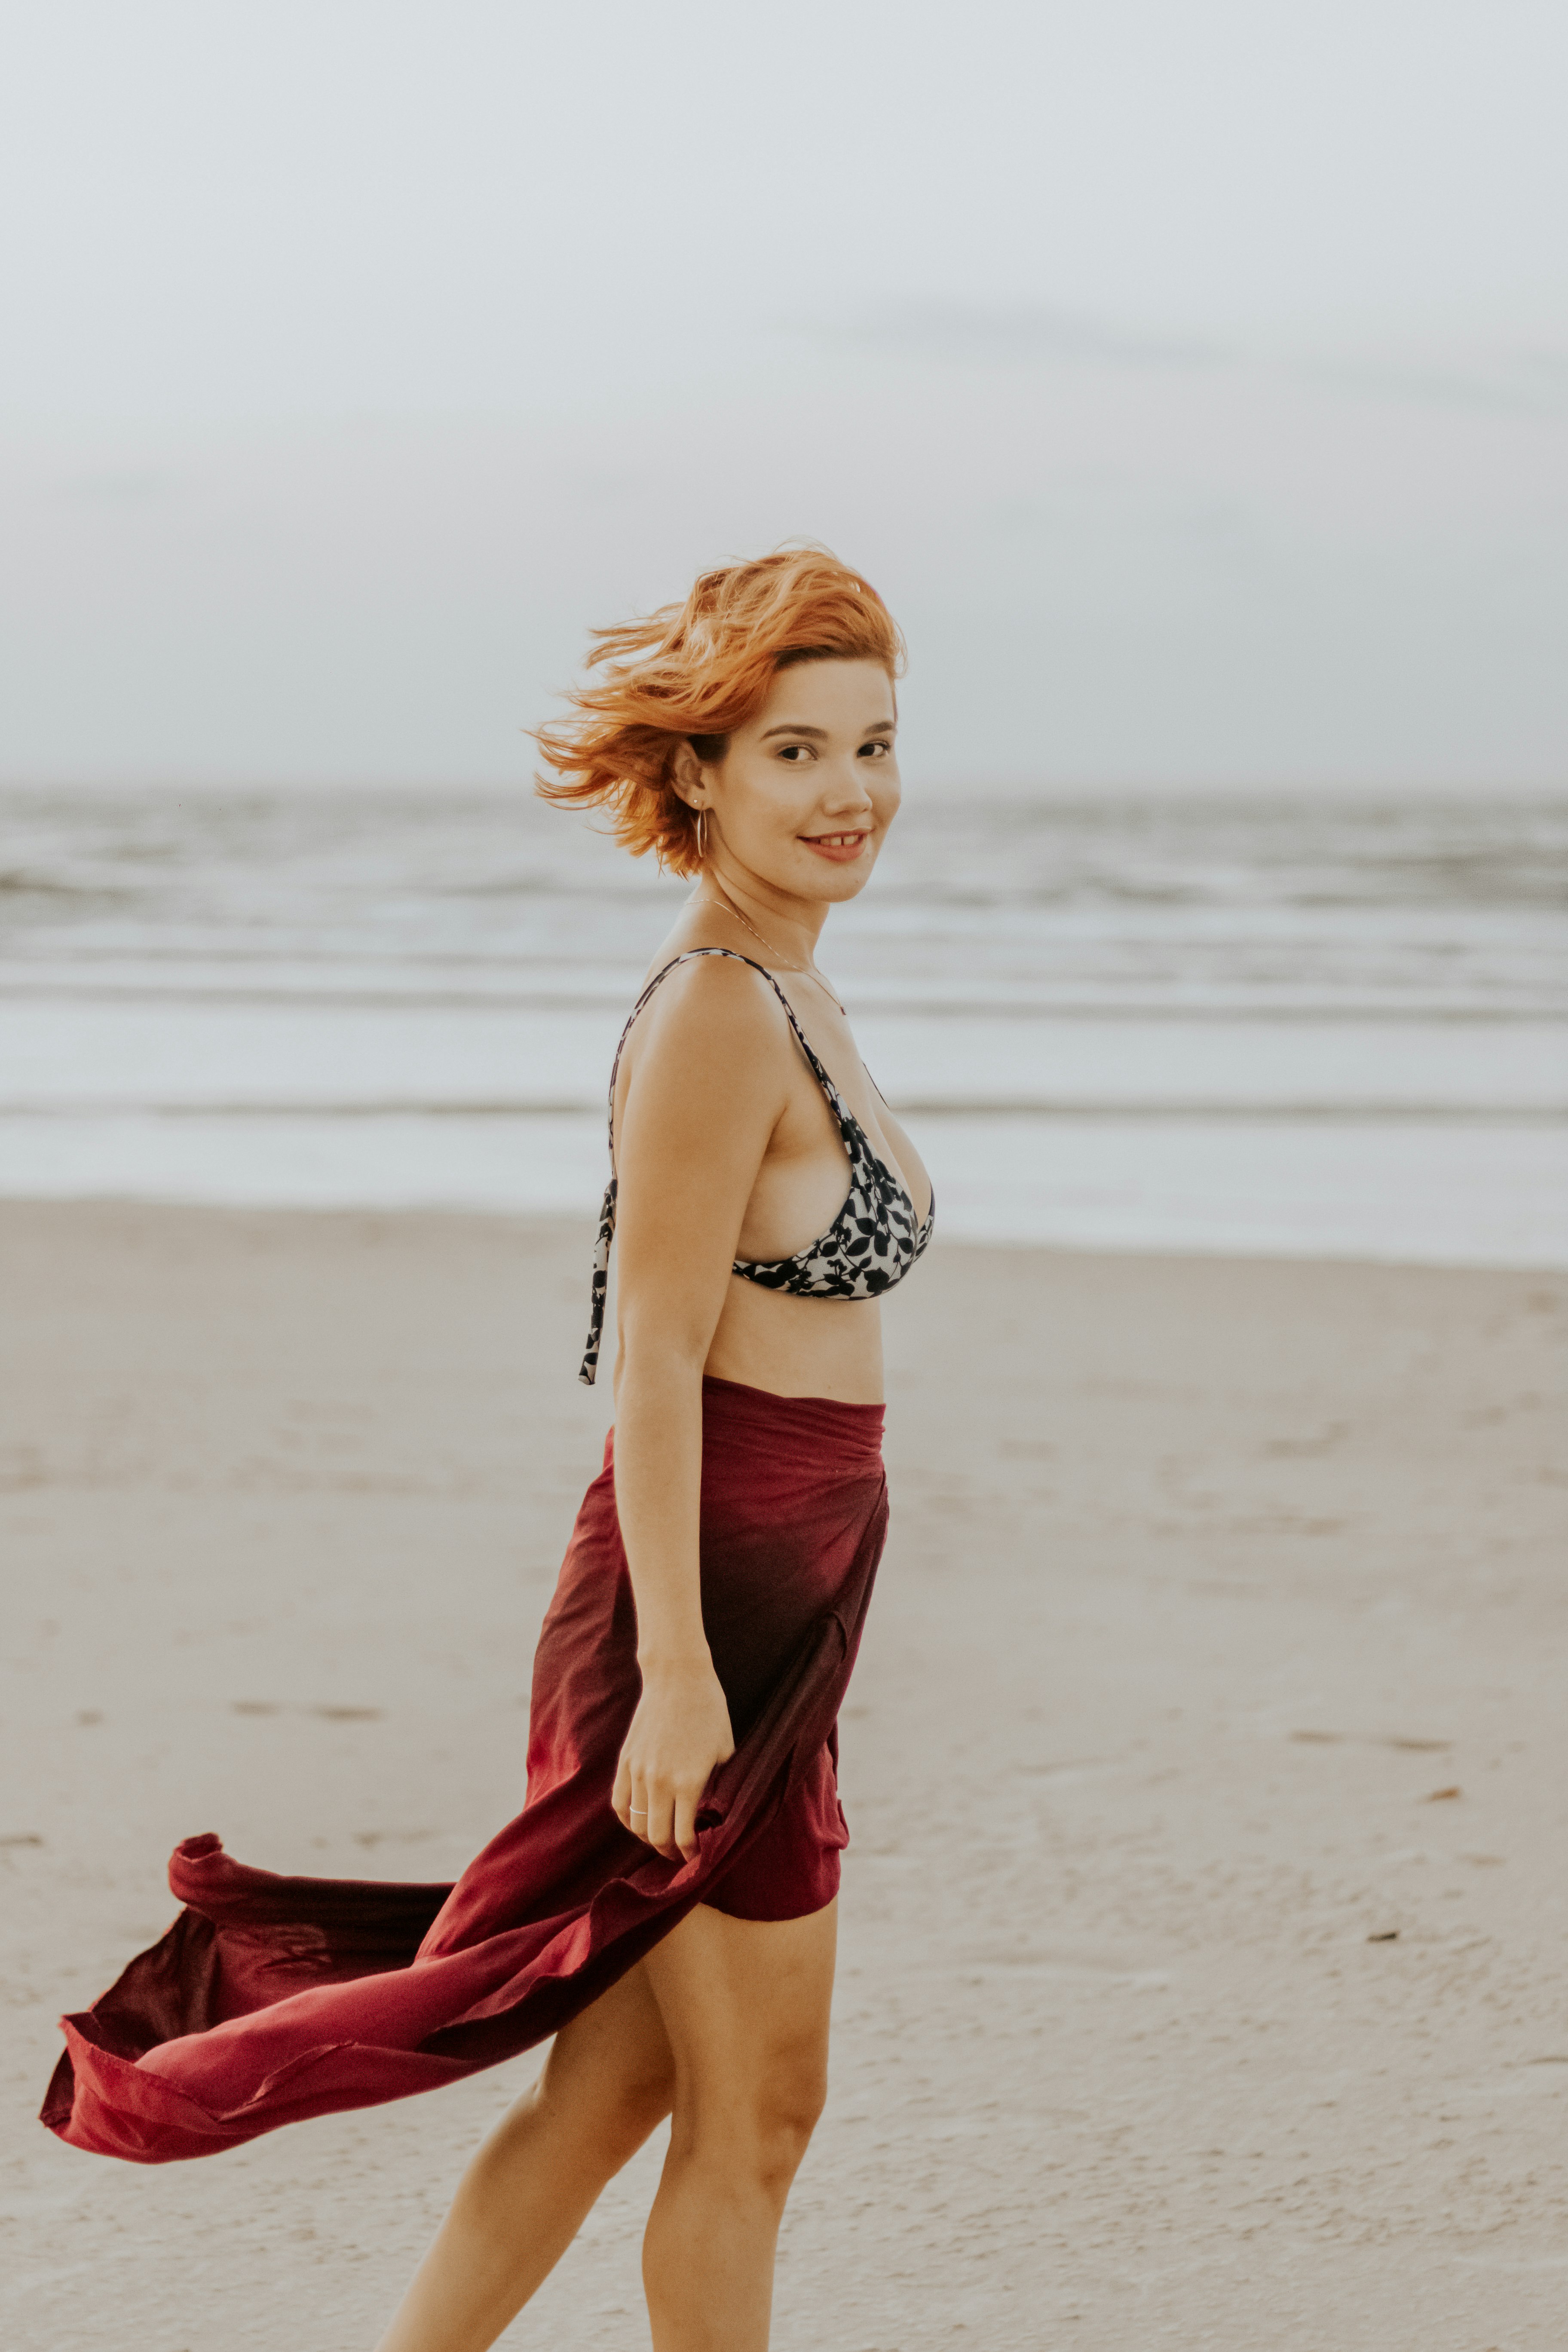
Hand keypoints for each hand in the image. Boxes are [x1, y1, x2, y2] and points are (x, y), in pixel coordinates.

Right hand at [612, 1654, 735, 1861]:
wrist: (677, 1678)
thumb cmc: (709, 1711)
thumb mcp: (724, 1749)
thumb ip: (717, 1782)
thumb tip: (712, 1807)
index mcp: (690, 1782)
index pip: (683, 1835)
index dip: (689, 1853)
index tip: (695, 1856)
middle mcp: (660, 1782)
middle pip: (655, 1836)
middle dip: (668, 1852)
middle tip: (677, 1853)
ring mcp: (638, 1772)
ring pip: (635, 1823)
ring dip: (647, 1837)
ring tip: (660, 1838)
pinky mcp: (625, 1761)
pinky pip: (619, 1802)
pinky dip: (628, 1818)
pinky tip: (638, 1821)